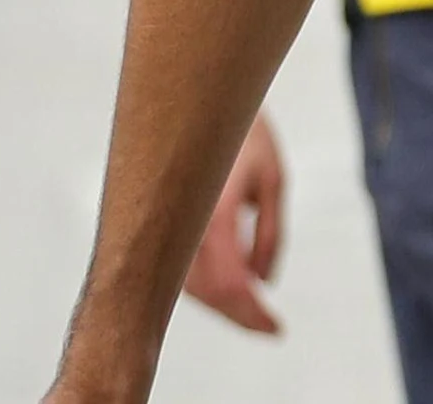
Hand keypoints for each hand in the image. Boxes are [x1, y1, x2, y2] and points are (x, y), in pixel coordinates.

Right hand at [182, 111, 285, 332]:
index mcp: (215, 212)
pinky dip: (208, 287)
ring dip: (223, 305)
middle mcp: (184, 227)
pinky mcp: (157, 230)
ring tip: (254, 312)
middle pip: (210, 294)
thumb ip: (271, 232)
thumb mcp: (272, 179)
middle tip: (268, 326)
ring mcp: (165, 230)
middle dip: (239, 315)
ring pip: (192, 288)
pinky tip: (232, 289)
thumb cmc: (243, 136)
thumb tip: (263, 282)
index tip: (276, 329)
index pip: (232, 284)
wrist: (194, 103)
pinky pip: (181, 272)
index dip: (252, 314)